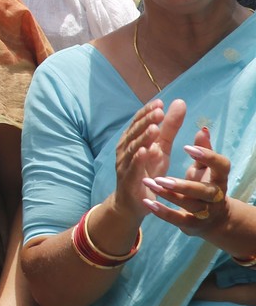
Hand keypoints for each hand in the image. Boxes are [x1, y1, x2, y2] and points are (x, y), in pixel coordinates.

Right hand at [110, 98, 184, 220]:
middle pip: (135, 132)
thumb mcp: (162, 148)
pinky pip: (132, 168)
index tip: (160, 102)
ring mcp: (125, 164)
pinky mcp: (128, 179)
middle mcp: (126, 149)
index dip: (147, 112)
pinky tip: (144, 151)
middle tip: (159, 112)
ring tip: (154, 128)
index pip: (138, 122)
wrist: (133, 202)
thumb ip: (170, 127)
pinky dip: (137, 159)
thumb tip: (179, 103)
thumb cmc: (148, 172)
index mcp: (133, 140)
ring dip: (143, 138)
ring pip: (133, 148)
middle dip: (146, 121)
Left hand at [143, 125, 232, 237]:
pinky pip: (177, 220)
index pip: (221, 166)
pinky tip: (147, 202)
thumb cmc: (204, 185)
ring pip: (188, 205)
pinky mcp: (192, 225)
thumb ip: (203, 150)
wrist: (211, 219)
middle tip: (161, 176)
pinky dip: (162, 212)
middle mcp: (216, 196)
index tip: (187, 147)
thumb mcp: (204, 168)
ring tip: (148, 182)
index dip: (207, 157)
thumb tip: (202, 129)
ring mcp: (205, 212)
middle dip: (182, 184)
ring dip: (167, 195)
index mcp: (220, 178)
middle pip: (203, 191)